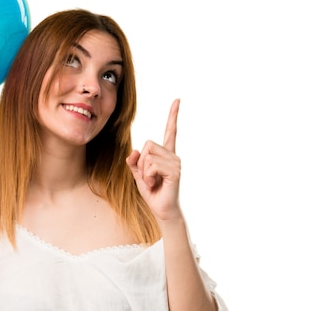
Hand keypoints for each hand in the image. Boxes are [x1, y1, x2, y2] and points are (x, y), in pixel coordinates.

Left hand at [126, 99, 181, 221]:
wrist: (161, 210)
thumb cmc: (152, 193)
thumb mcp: (138, 176)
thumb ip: (133, 163)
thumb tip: (134, 151)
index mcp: (165, 154)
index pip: (170, 131)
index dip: (173, 116)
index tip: (177, 100)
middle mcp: (172, 155)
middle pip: (148, 145)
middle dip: (140, 162)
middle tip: (147, 177)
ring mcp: (175, 163)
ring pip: (148, 156)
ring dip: (144, 171)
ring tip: (153, 182)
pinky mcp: (174, 171)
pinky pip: (152, 166)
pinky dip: (148, 176)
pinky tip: (155, 184)